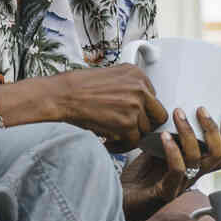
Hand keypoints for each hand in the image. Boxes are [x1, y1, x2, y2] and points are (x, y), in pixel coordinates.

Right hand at [45, 65, 167, 150]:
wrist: (63, 96)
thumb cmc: (80, 87)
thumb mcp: (111, 76)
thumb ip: (129, 86)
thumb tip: (140, 103)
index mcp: (137, 74)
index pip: (154, 98)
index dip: (143, 110)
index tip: (134, 115)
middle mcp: (140, 88)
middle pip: (157, 115)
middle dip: (143, 123)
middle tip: (130, 128)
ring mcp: (135, 106)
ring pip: (145, 130)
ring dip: (130, 136)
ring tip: (114, 135)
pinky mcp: (127, 124)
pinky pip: (133, 142)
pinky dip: (121, 146)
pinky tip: (109, 142)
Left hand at [119, 109, 220, 220]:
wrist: (119, 202)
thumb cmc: (136, 179)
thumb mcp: (155, 152)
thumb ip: (168, 138)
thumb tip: (174, 114)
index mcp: (193, 169)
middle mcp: (191, 178)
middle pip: (217, 157)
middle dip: (212, 130)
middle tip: (201, 110)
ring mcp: (179, 186)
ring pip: (197, 160)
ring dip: (189, 133)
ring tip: (178, 114)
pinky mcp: (165, 193)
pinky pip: (177, 170)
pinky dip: (173, 151)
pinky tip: (163, 136)